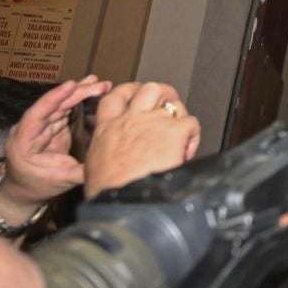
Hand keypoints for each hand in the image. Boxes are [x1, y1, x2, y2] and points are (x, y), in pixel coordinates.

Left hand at [0, 76, 111, 213]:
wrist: (24, 190)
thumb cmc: (36, 186)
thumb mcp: (60, 181)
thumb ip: (82, 172)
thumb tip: (109, 164)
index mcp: (24, 141)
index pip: (36, 114)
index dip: (53, 98)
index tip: (71, 85)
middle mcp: (31, 128)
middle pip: (53, 105)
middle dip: (77, 93)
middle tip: (101, 85)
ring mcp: (42, 125)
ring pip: (61, 104)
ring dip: (81, 92)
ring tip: (101, 84)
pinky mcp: (53, 125)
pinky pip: (66, 109)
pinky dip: (80, 99)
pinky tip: (92, 89)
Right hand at [84, 82, 199, 197]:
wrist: (123, 199)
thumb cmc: (109, 190)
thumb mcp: (95, 165)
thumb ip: (104, 151)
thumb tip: (108, 157)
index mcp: (108, 128)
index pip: (117, 97)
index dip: (129, 90)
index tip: (136, 93)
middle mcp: (131, 119)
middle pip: (149, 88)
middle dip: (162, 92)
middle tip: (167, 103)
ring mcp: (154, 122)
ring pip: (172, 101)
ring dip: (179, 110)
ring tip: (180, 126)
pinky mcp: (174, 131)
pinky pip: (191, 123)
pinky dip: (192, 135)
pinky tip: (187, 149)